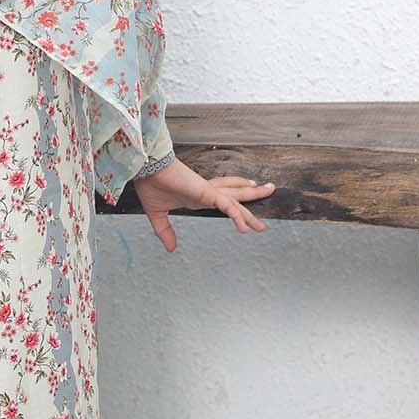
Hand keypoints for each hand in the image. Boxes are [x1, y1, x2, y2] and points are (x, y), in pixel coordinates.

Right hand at [130, 157, 274, 254]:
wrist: (147, 169)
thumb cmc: (151, 183)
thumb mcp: (158, 214)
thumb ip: (165, 231)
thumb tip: (170, 248)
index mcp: (198, 195)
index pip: (222, 198)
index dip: (234, 202)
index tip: (243, 207)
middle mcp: (207, 192)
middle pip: (235, 192)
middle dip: (252, 192)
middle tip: (269, 190)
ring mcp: (208, 191)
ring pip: (237, 196)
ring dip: (255, 194)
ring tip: (271, 191)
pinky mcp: (206, 192)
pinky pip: (226, 206)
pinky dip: (237, 216)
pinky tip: (246, 228)